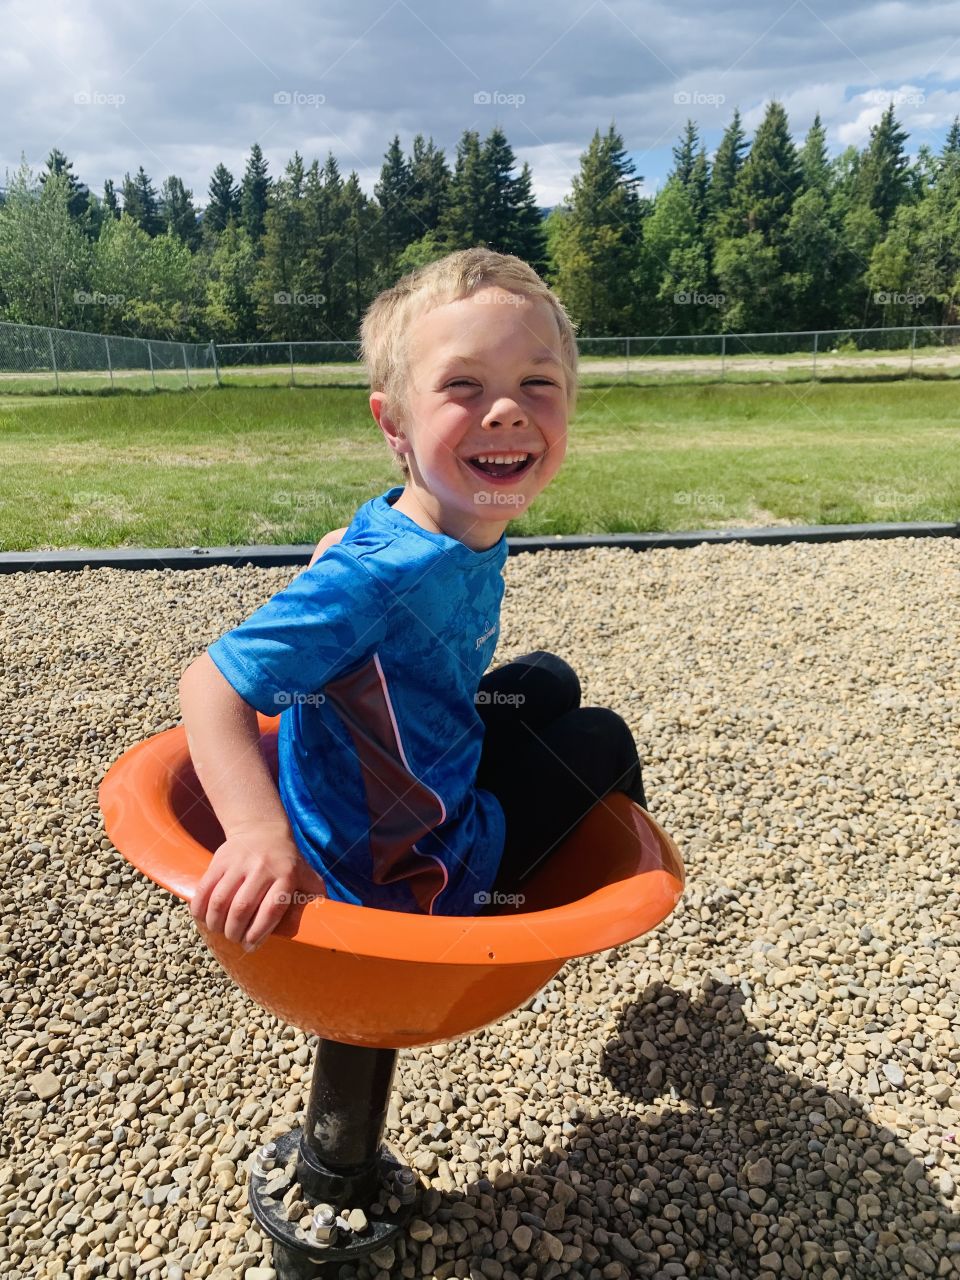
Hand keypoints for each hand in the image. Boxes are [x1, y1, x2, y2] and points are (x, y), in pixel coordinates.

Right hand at [189, 822, 326, 951]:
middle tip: (235, 939)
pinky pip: (204, 889)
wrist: (262, 829)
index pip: (271, 909)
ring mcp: (238, 863)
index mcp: (286, 875)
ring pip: (220, 900)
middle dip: (235, 932)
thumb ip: (315, 900)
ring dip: (216, 923)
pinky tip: (205, 919)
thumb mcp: (308, 877)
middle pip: (241, 908)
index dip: (259, 932)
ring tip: (221, 931)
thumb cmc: (288, 863)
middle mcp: (262, 868)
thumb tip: (323, 927)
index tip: (251, 945)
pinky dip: (200, 908)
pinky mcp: (219, 860)